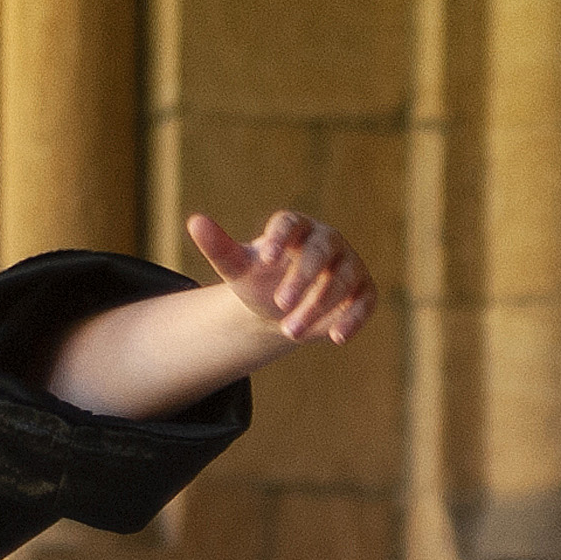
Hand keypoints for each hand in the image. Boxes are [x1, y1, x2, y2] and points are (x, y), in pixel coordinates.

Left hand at [186, 210, 374, 348]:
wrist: (283, 311)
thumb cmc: (260, 282)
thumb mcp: (238, 269)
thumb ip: (218, 247)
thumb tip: (195, 221)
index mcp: (297, 227)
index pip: (291, 224)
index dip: (279, 238)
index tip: (265, 257)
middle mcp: (327, 241)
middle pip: (320, 251)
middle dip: (301, 278)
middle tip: (279, 304)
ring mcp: (350, 265)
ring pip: (341, 280)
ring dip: (318, 306)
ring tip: (290, 332)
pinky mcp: (364, 291)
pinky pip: (365, 302)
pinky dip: (353, 319)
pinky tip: (336, 338)